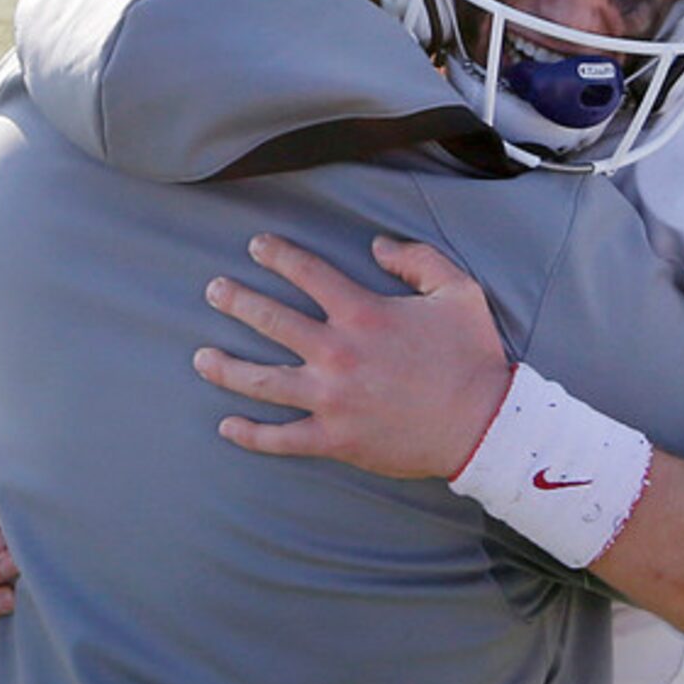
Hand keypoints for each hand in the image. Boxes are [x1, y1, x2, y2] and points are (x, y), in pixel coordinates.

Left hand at [196, 235, 511, 478]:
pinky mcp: (333, 438)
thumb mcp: (459, 292)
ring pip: (260, 380)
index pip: (307, 273)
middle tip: (214, 290)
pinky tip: (227, 426)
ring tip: (200, 357)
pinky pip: (280, 438)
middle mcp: (337, 353)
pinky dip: (250, 434)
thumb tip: (377, 246)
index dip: (277, 254)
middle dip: (235, 300)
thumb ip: (418, 259)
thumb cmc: (472, 357)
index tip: (255, 245)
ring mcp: (330, 399)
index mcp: (363, 313)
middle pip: (269, 320)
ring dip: (224, 367)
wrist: (482, 425)